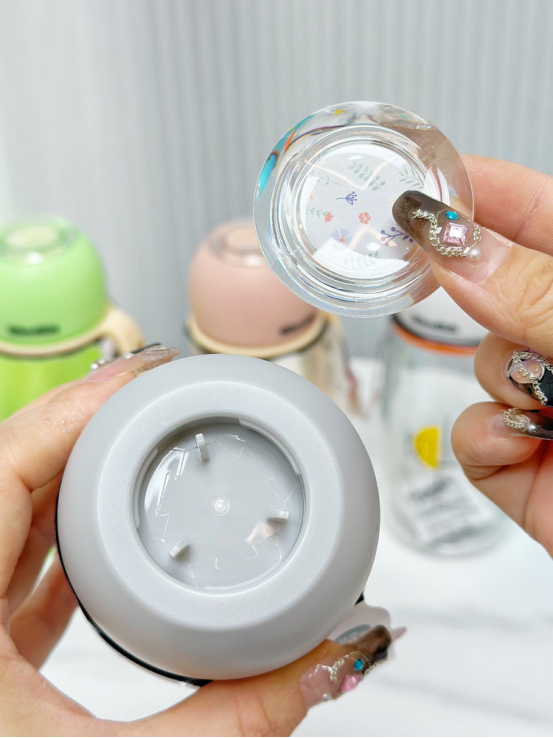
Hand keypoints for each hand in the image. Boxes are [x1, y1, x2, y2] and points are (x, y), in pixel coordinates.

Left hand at [0, 346, 391, 736]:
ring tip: (146, 444)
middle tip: (164, 399)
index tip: (151, 374)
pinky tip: (107, 530)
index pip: (3, 465)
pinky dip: (61, 533)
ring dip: (77, 472)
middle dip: (91, 426)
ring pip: (8, 510)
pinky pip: (11, 559)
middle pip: (10, 471)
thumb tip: (335, 656)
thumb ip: (236, 722)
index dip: (77, 407)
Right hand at [393, 156, 552, 555]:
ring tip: (551, 403)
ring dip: (505, 377)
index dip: (494, 192)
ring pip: (484, 361)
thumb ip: (543, 296)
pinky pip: (469, 431)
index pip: (549, 221)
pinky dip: (483, 436)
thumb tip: (463, 253)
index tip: (437, 176)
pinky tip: (523, 441)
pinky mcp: (524, 460)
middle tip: (429, 253)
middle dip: (478, 288)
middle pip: (503, 289)